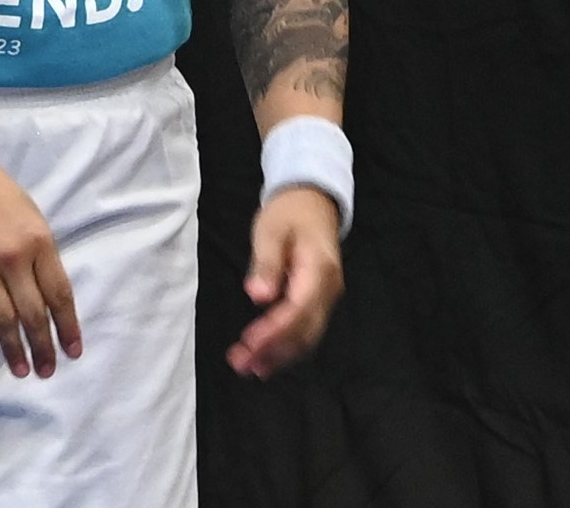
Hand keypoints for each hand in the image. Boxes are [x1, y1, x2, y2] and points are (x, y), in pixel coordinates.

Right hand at [0, 156, 81, 378]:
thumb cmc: (0, 197)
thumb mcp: (33, 220)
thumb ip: (42, 258)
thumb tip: (50, 300)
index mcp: (40, 243)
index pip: (59, 294)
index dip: (68, 326)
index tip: (73, 351)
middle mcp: (13, 258)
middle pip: (33, 312)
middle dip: (43, 345)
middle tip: (48, 371)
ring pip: (2, 317)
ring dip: (14, 349)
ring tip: (22, 371)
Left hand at [228, 186, 343, 378]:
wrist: (313, 202)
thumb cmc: (290, 213)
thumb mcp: (271, 230)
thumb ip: (267, 264)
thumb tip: (259, 296)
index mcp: (319, 267)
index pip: (299, 308)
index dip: (274, 331)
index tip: (248, 343)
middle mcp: (329, 288)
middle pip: (305, 329)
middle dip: (273, 350)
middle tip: (240, 364)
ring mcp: (327, 297)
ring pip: (307, 336)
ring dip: (278, 355)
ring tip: (249, 368)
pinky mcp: (319, 302)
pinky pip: (306, 331)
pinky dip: (286, 348)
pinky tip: (266, 359)